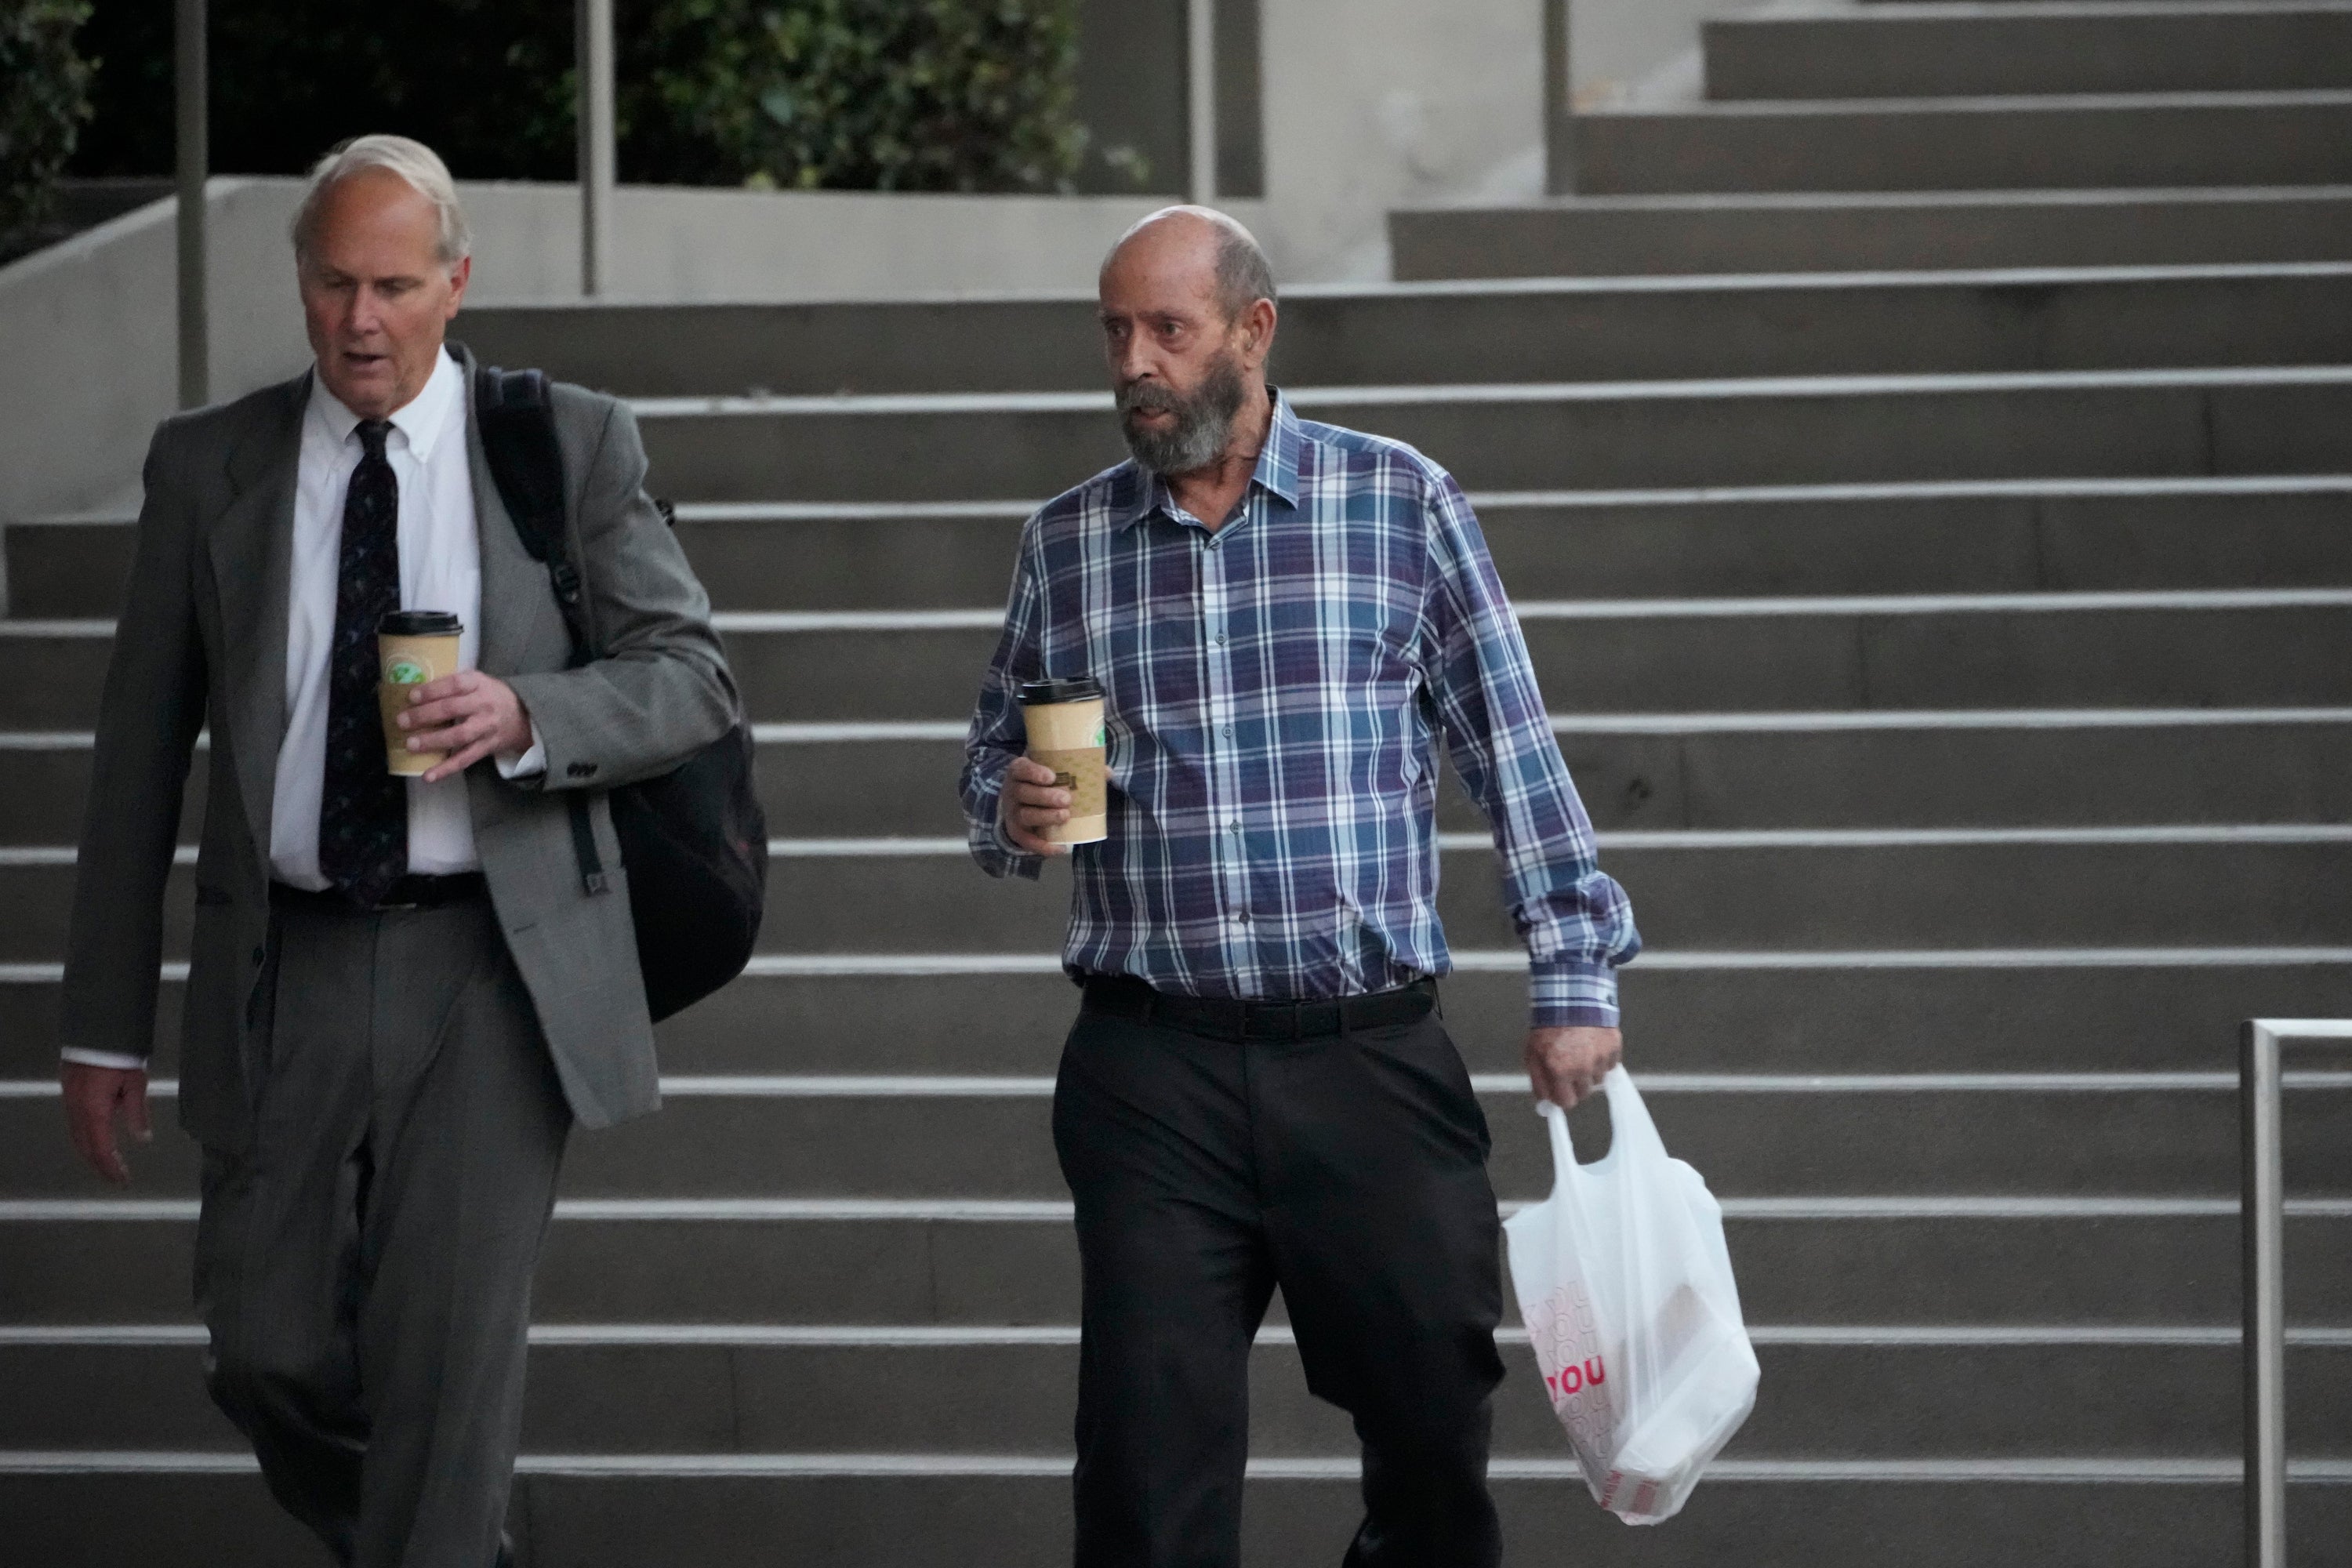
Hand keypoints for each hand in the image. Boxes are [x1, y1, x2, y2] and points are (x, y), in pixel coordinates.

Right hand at [62, 1062, 151, 1185]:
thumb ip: (137, 1113)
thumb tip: (143, 1139)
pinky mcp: (69, 1097)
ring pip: (78, 1139)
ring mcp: (70, 1105)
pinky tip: (96, 1142)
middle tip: (117, 1177)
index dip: (112, 1168)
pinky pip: (75, 1127)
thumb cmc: (119, 1058)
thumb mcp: (135, 1084)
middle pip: (87, 1148)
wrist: (95, 1034)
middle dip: (101, 1165)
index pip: (102, 1150)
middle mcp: (78, 1113)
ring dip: (92, 1155)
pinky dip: (85, 1141)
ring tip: (108, 1165)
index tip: (124, 1180)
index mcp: (95, 1113)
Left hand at [399, 670, 532, 783]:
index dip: (433, 690)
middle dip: (425, 715)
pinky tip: (428, 776)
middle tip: (402, 721)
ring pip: (459, 736)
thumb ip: (453, 684)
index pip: (455, 684)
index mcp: (480, 684)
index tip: (411, 696)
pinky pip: (465, 759)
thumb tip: (414, 692)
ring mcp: (487, 728)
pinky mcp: (487, 748)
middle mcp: (484, 705)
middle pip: (452, 709)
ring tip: (410, 744)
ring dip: (433, 741)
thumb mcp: (478, 681)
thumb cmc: (491, 695)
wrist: (523, 716)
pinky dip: (446, 769)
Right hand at [1000, 755, 1073, 855]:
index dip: (1034, 772)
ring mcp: (1012, 812)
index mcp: (1019, 771)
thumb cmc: (1040, 782)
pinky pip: (1027, 841)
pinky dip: (1042, 846)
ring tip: (1065, 816)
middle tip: (1066, 799)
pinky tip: (1060, 848)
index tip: (1052, 777)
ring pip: (1025, 815)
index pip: (1021, 769)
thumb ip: (1076, 768)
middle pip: (1023, 793)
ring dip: (1045, 817)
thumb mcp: (1051, 769)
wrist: (1018, 801)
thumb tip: (1107, 772)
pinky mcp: (1016, 831)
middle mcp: (1012, 791)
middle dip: (1045, 797)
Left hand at [1525, 1026, 1621, 1109]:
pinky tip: (1592, 1045)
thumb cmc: (1549, 1027)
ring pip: (1598, 1079)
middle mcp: (1582, 1068)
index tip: (1560, 1090)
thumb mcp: (1533, 1054)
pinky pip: (1610, 1065)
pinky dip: (1603, 1059)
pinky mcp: (1614, 1048)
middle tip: (1569, 1067)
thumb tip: (1545, 1105)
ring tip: (1581, 1051)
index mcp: (1560, 1071)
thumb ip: (1539, 1082)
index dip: (1562, 1097)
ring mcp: (1600, 1058)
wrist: (1570, 998)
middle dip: (1576, 1085)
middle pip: (1584, 1094)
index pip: (1566, 1102)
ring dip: (1590, 1071)